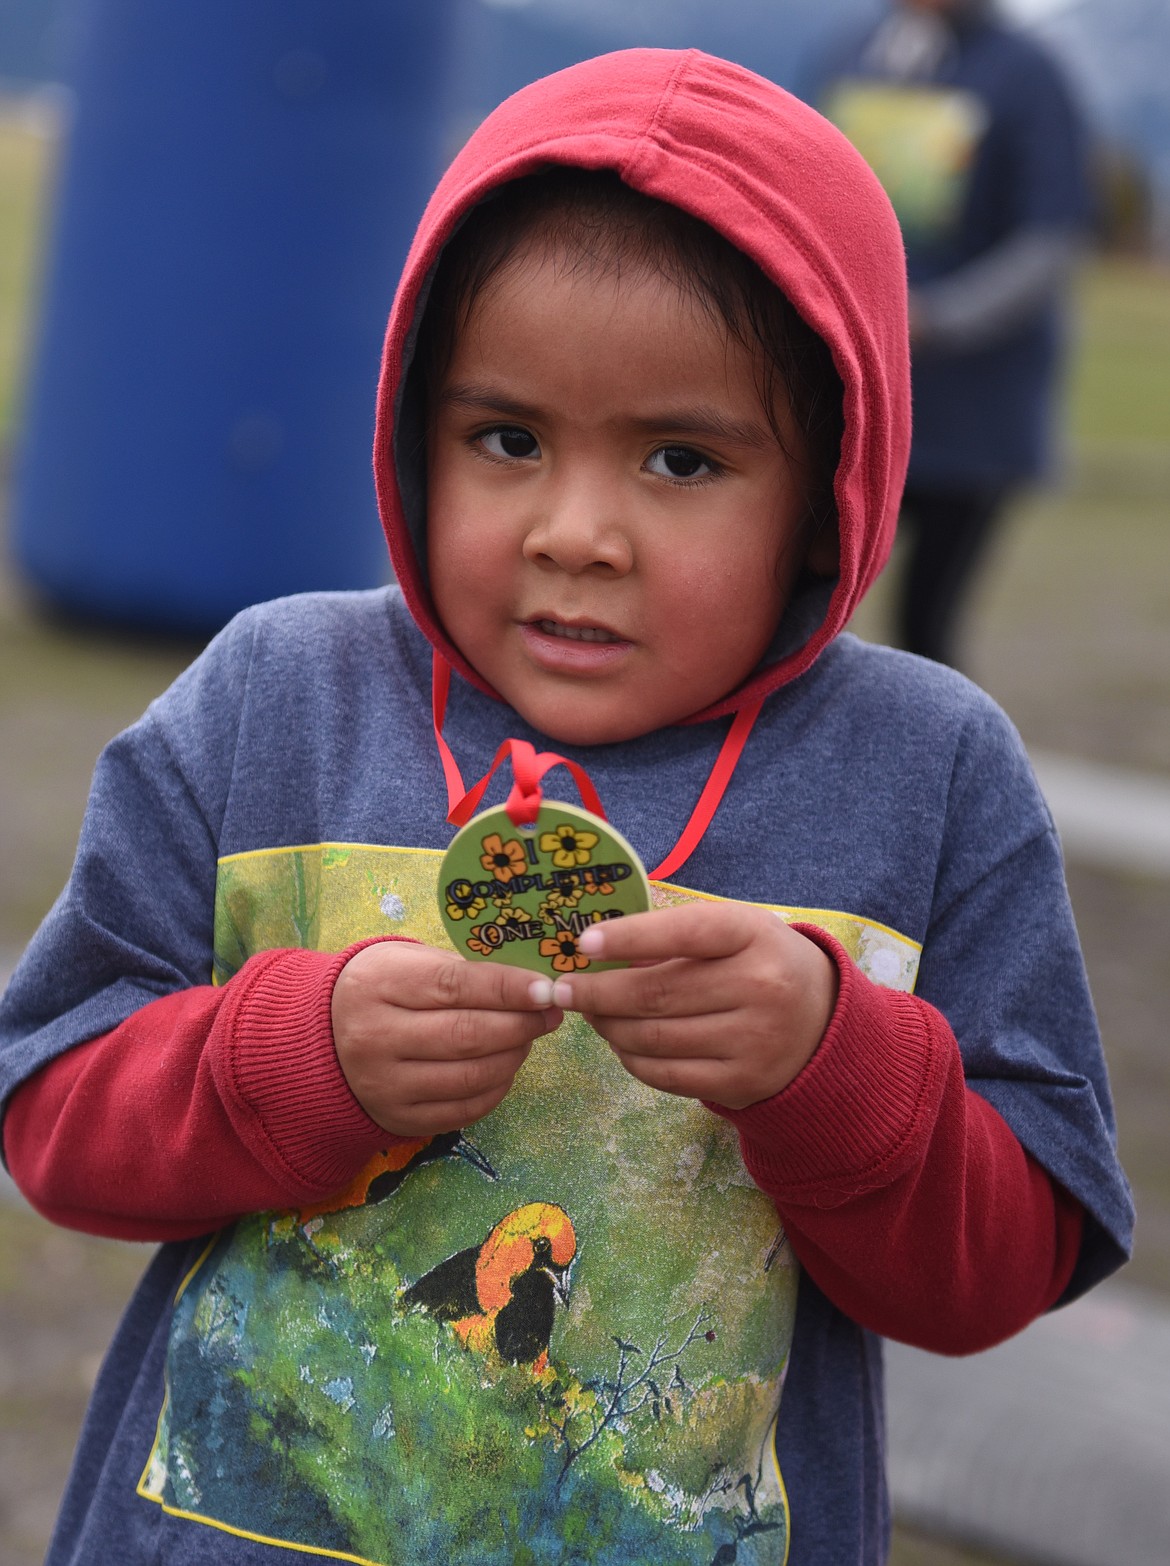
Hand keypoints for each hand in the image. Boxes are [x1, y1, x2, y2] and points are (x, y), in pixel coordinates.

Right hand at [332, 942, 561, 1136]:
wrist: (320, 1037)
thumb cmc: (380, 988)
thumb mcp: (406, 961)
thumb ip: (460, 972)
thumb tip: (528, 988)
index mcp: (379, 985)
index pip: (455, 985)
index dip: (507, 988)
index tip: (546, 988)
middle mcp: (375, 1037)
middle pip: (467, 1035)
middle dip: (521, 1024)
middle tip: (550, 1013)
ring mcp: (384, 1084)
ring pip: (470, 1076)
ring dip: (513, 1056)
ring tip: (527, 1038)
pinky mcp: (396, 1119)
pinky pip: (463, 1111)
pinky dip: (496, 1089)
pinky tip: (504, 1066)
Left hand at [530, 904, 837, 1109]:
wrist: (823, 1022)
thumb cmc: (759, 962)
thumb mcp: (733, 931)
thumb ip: (676, 936)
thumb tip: (597, 955)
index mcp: (754, 935)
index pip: (683, 932)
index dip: (629, 937)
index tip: (583, 944)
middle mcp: (760, 987)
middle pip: (656, 994)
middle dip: (597, 993)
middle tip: (562, 989)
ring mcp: (753, 1041)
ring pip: (654, 1037)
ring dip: (608, 1027)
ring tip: (591, 1014)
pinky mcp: (742, 1083)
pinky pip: (666, 1074)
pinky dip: (631, 1058)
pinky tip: (619, 1042)